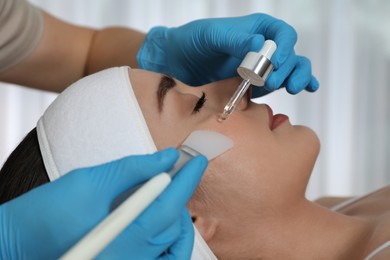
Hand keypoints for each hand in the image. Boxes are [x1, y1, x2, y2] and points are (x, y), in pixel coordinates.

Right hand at [0, 148, 207, 258]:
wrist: (15, 244)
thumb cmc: (44, 214)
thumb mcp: (89, 182)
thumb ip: (133, 170)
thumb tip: (166, 158)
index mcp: (120, 240)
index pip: (168, 206)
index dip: (187, 181)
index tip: (198, 160)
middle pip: (173, 228)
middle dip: (181, 196)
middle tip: (181, 172)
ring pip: (171, 247)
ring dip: (176, 218)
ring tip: (168, 193)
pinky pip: (161, 259)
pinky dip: (167, 239)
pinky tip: (160, 220)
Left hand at [137, 13, 318, 95]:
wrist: (178, 63)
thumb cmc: (192, 42)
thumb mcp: (210, 36)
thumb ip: (234, 39)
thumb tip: (258, 44)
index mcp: (256, 29)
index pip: (282, 34)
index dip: (285, 47)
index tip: (278, 62)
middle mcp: (263, 47)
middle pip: (291, 54)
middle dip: (291, 67)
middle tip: (278, 82)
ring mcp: (262, 66)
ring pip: (291, 69)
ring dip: (297, 77)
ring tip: (292, 89)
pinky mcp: (257, 83)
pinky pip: (281, 83)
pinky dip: (297, 83)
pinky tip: (305, 88)